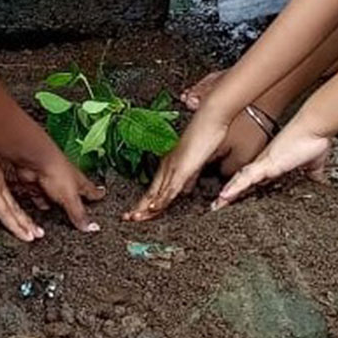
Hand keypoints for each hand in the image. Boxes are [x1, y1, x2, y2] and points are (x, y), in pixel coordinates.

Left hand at [13, 149, 104, 233]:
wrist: (34, 160)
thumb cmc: (56, 171)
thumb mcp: (71, 198)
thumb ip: (79, 214)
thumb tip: (91, 227)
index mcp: (78, 182)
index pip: (91, 189)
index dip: (97, 193)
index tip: (103, 194)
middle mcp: (65, 181)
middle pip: (73, 193)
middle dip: (76, 200)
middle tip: (83, 206)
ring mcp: (50, 183)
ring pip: (55, 196)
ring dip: (55, 203)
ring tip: (59, 211)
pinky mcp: (35, 185)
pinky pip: (38, 197)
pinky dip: (39, 202)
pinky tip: (40, 209)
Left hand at [124, 106, 239, 220]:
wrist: (210, 118)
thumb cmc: (205, 135)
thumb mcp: (195, 161)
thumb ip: (189, 176)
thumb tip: (184, 190)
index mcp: (169, 165)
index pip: (154, 189)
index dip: (145, 203)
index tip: (136, 213)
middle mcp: (167, 166)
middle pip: (150, 192)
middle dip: (138, 208)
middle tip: (127, 219)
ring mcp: (173, 167)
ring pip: (156, 192)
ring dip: (145, 208)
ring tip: (135, 219)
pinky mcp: (182, 168)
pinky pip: (169, 187)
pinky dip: (160, 199)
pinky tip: (153, 209)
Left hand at [212, 125, 331, 210]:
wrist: (314, 128)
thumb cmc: (313, 140)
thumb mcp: (313, 165)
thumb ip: (313, 175)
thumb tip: (318, 182)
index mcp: (273, 165)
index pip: (254, 182)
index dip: (244, 190)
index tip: (235, 200)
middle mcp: (265, 164)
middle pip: (243, 182)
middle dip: (231, 194)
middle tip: (218, 206)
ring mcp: (263, 163)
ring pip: (240, 181)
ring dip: (228, 193)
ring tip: (216, 206)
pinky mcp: (266, 164)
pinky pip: (246, 178)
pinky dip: (235, 187)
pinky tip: (224, 197)